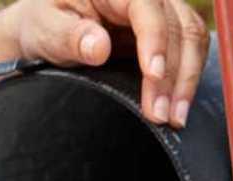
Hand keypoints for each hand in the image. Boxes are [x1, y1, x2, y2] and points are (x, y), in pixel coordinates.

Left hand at [0, 0, 210, 127]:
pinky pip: (188, 49)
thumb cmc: (42, 25)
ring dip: (186, 80)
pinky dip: (186, 77)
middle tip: (161, 114)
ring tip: (173, 118)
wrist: (43, 30)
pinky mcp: (164, 32)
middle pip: (177, 27)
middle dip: (173, 73)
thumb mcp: (45, 29)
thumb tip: (99, 47)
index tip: (152, 75)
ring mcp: (159, 12)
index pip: (148, 8)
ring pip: (191, 38)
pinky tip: (178, 104)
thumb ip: (69, 37)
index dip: (155, 41)